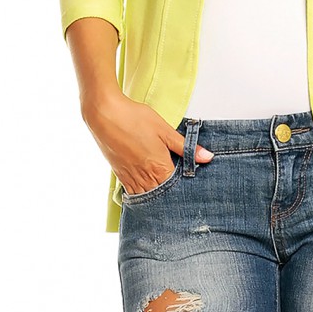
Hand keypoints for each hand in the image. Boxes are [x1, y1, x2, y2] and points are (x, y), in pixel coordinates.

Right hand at [82, 91, 213, 193]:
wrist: (105, 114)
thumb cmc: (135, 119)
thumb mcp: (165, 130)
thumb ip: (185, 146)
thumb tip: (207, 157)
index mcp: (159, 168)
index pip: (178, 188)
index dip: (186, 187)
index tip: (192, 185)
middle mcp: (144, 178)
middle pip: (163, 196)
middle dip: (172, 195)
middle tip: (181, 191)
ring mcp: (130, 178)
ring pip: (147, 197)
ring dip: (157, 195)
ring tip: (165, 189)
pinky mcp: (120, 175)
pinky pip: (133, 192)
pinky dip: (142, 193)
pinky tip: (147, 187)